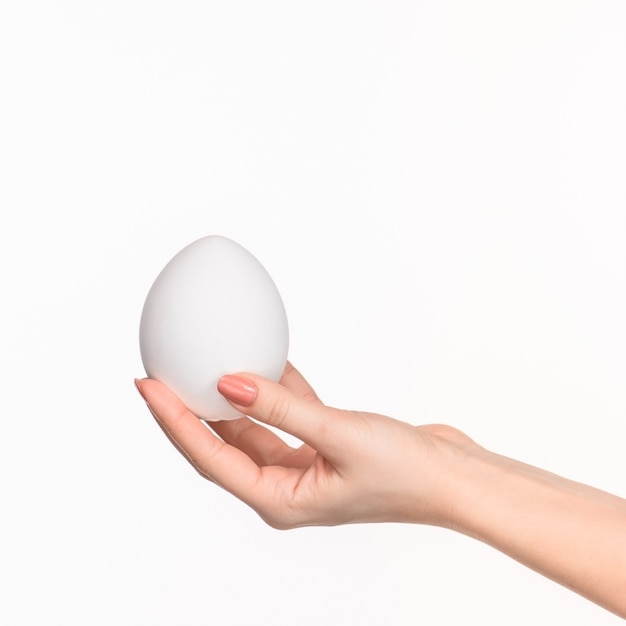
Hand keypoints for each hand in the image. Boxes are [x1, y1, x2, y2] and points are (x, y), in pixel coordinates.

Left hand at [135, 363, 477, 528]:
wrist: (454, 477)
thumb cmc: (405, 473)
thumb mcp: (338, 434)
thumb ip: (281, 408)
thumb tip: (228, 382)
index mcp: (280, 500)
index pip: (210, 457)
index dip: (174, 420)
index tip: (148, 385)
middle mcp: (285, 487)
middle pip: (222, 444)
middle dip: (190, 410)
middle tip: (162, 373)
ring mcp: (304, 467)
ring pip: (253, 428)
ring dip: (232, 397)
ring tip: (204, 364)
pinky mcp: (323, 446)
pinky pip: (287, 415)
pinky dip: (276, 389)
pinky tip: (266, 361)